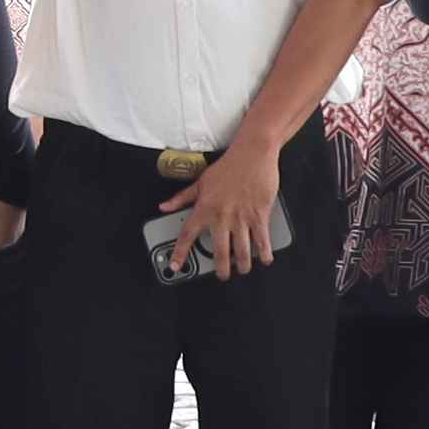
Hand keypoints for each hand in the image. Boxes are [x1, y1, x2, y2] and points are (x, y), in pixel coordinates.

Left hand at [159, 141, 283, 277]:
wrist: (252, 154)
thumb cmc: (227, 167)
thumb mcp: (200, 182)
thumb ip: (182, 198)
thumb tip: (164, 206)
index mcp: (204, 208)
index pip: (188, 235)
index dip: (180, 252)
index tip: (176, 266)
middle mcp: (222, 216)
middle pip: (220, 252)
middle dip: (221, 269)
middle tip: (222, 275)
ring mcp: (242, 218)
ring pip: (242, 251)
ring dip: (242, 265)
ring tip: (242, 269)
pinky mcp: (260, 216)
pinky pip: (262, 241)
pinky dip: (264, 253)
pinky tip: (264, 259)